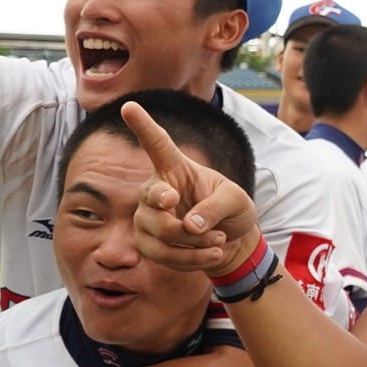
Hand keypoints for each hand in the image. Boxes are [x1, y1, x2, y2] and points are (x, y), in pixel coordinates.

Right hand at [120, 100, 260, 276]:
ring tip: (220, 242)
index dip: (143, 125)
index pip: (157, 145)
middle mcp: (156, 189)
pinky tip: (214, 254)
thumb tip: (190, 226)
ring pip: (157, 234)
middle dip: (176, 220)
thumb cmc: (232, 210)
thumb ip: (215, 207)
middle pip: (152, 199)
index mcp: (177, 169)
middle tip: (209, 231)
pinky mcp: (148, 243)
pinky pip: (162, 256)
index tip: (129, 106)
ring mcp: (147, 217)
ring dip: (194, 245)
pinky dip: (192, 260)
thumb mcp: (237, 201)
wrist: (231, 240)